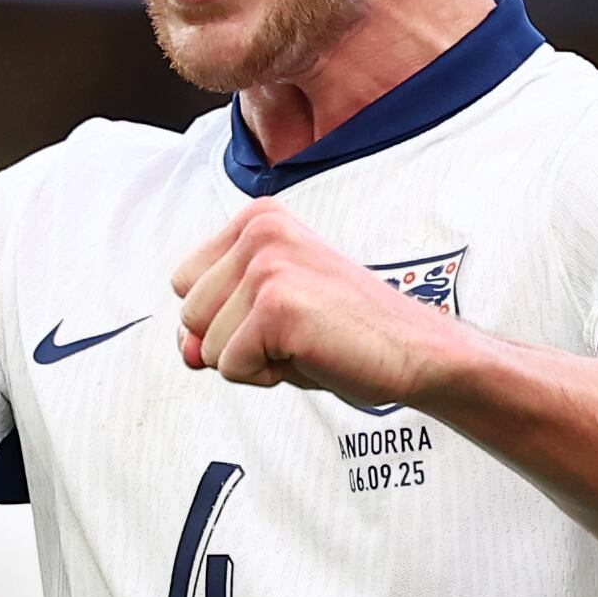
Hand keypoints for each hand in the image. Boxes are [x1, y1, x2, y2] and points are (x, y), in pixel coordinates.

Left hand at [172, 204, 464, 407]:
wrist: (413, 350)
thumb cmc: (346, 333)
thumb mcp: (266, 320)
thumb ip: (215, 326)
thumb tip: (186, 350)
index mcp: (257, 219)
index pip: (184, 284)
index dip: (223, 317)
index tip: (281, 314)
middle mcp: (259, 231)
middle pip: (190, 314)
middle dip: (233, 341)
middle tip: (296, 332)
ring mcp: (267, 264)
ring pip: (207, 346)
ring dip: (253, 360)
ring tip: (304, 342)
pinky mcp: (276, 305)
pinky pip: (231, 367)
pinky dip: (267, 377)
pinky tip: (310, 354)